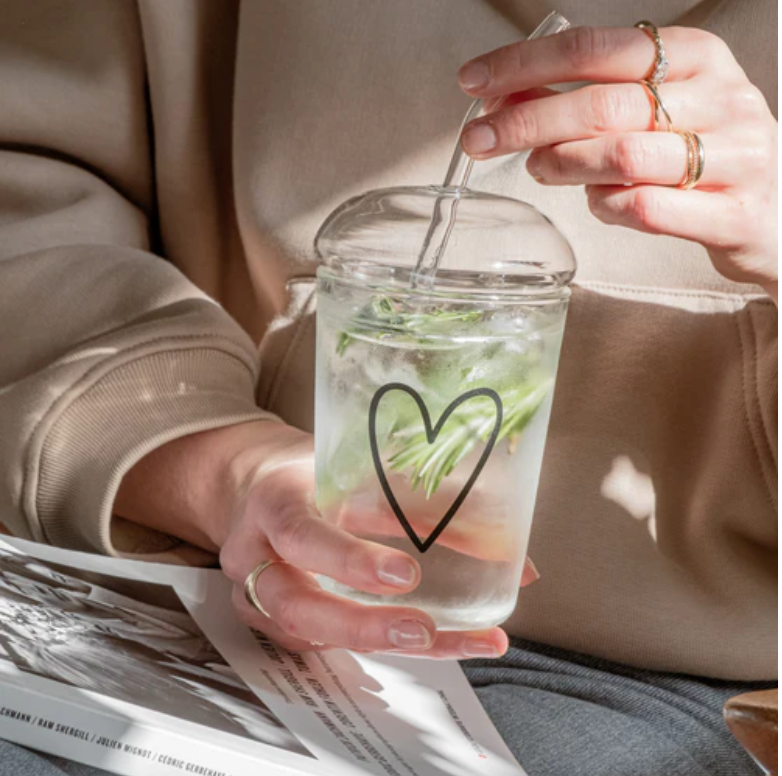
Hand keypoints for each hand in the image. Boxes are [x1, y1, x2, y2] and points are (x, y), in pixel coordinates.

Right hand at [115, 421, 537, 656]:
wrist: (258, 489)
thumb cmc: (309, 476)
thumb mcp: (349, 469)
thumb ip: (411, 502)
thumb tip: (503, 546)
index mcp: (275, 504)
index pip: (301, 535)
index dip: (348, 559)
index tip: (406, 574)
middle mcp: (258, 557)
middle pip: (297, 606)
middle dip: (362, 625)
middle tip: (421, 631)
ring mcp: (261, 597)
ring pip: (312, 635)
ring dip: (383, 645)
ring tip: (450, 642)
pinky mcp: (279, 623)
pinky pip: (325, 644)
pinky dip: (382, 647)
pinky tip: (439, 642)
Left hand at [457, 25, 777, 301]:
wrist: (779, 210)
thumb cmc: (700, 154)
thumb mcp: (653, 110)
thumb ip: (588, 102)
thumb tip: (506, 98)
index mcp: (695, 57)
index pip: (593, 48)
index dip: (525, 64)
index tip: (473, 82)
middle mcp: (719, 97)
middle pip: (600, 104)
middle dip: (526, 120)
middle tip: (478, 139)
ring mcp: (734, 155)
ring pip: (622, 156)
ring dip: (563, 164)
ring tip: (539, 169)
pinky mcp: (733, 213)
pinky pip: (645, 209)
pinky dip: (605, 207)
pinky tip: (596, 203)